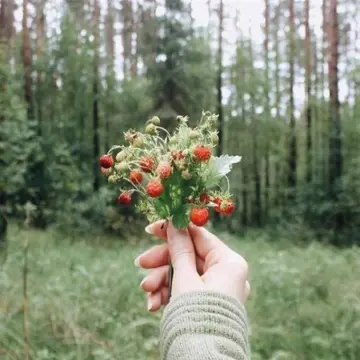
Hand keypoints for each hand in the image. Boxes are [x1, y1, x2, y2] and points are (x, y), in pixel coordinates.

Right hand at [134, 220, 249, 311]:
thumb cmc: (197, 316)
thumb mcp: (185, 279)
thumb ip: (179, 250)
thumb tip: (174, 223)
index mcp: (228, 262)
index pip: (199, 236)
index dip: (174, 230)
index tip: (152, 228)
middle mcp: (225, 273)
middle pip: (188, 256)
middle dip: (162, 262)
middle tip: (140, 263)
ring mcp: (216, 288)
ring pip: (183, 274)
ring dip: (161, 282)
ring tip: (147, 293)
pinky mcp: (206, 302)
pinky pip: (185, 289)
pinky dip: (168, 294)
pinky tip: (153, 305)